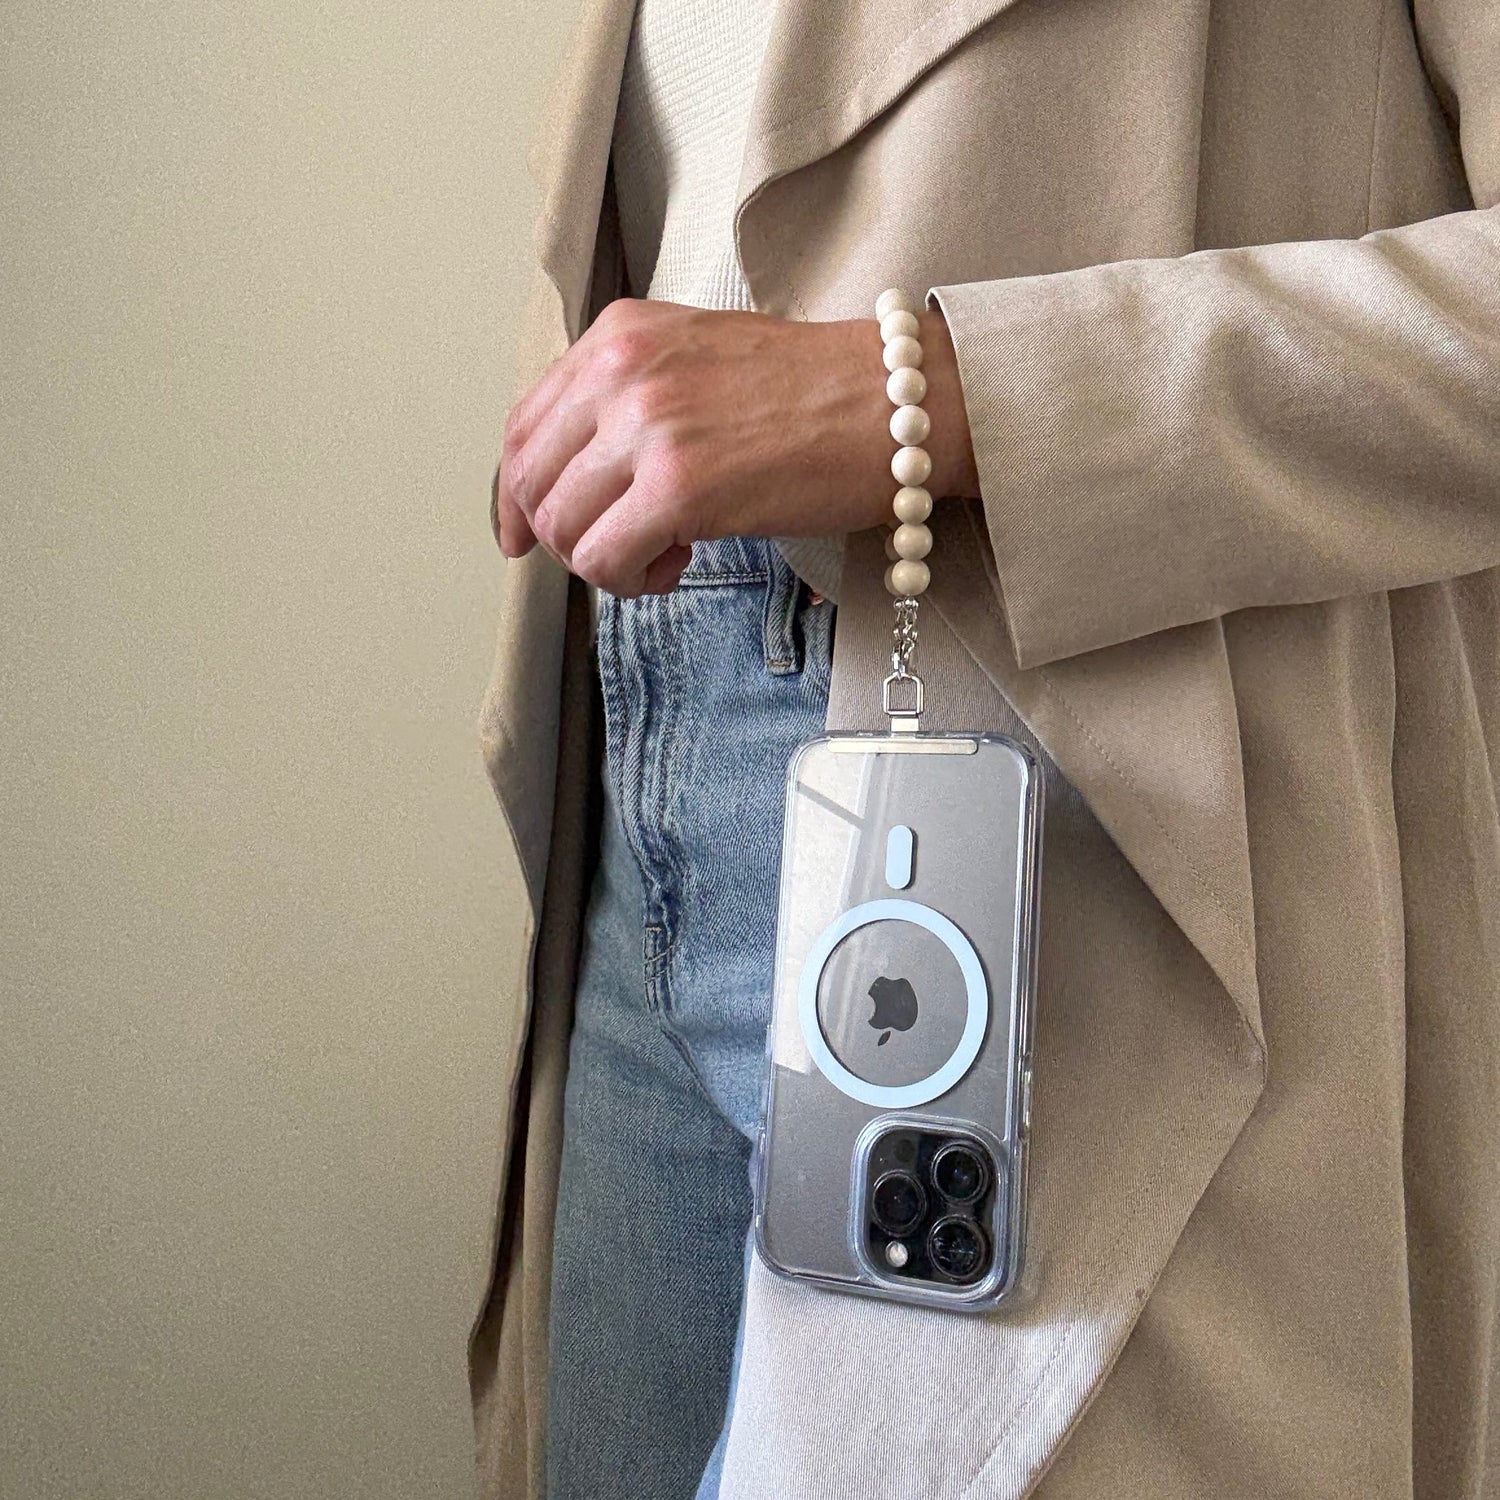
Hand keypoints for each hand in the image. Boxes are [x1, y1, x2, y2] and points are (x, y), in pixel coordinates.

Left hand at [490, 298, 977, 595]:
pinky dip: (630, 582)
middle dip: (562, 537)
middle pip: (531, 484)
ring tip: (661, 555)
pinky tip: (675, 566)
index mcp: (621, 335)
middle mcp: (621, 371)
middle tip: (615, 553)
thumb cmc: (817, 391)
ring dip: (603, 562)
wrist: (897, 404)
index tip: (522, 535)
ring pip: (563, 529)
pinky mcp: (679, 489)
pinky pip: (605, 562)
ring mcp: (647, 428)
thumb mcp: (699, 360)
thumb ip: (630, 401)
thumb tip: (576, 478)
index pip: (523, 425)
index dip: (513, 496)